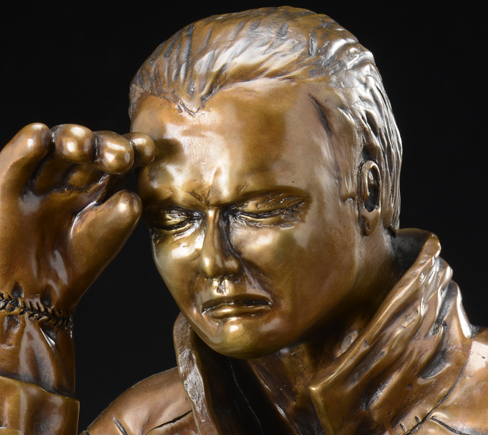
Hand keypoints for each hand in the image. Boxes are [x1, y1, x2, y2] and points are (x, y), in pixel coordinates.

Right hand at [0, 124, 154, 318]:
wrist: (33, 294)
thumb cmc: (74, 265)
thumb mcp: (108, 235)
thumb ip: (123, 209)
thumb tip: (130, 189)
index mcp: (100, 187)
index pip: (118, 158)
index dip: (132, 149)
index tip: (146, 149)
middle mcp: (73, 177)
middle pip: (92, 148)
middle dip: (106, 145)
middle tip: (119, 157)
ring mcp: (42, 178)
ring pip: (56, 145)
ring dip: (71, 139)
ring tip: (83, 147)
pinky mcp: (7, 182)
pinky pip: (17, 158)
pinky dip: (27, 146)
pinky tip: (41, 136)